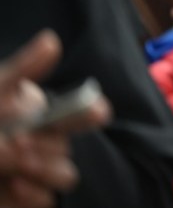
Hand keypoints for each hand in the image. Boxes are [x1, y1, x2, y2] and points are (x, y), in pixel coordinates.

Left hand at [0, 31, 109, 207]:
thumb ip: (19, 73)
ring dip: (45, 167)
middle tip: (19, 140)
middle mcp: (39, 146)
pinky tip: (14, 184)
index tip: (98, 111)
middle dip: (48, 143)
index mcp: (36, 117)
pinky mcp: (25, 200)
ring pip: (65, 174)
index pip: (78, 112)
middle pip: (68, 145)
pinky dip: (33, 192)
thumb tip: (52, 42)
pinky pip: (46, 199)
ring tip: (17, 161)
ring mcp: (33, 176)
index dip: (90, 111)